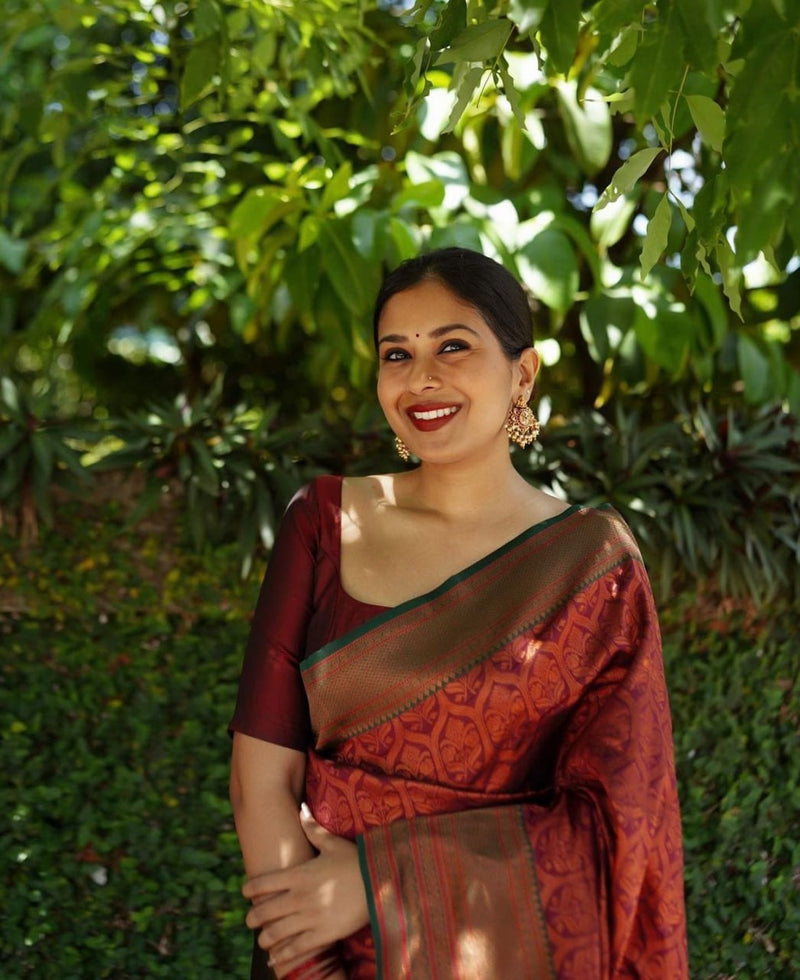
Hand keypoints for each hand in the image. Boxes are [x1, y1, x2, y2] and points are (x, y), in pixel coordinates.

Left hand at [243, 804, 368, 971]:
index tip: (245, 892)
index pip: (264, 883)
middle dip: (252, 917)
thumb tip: (302, 809)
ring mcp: (310, 918)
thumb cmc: (356, 861)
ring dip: (265, 938)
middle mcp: (300, 897)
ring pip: (276, 933)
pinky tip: (274, 959)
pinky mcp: (323, 935)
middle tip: (249, 920)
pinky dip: (282, 956)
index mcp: (300, 874)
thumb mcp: (333, 844)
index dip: (249, 889)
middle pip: (265, 911)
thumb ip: (313, 829)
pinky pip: (296, 949)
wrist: (381, 883)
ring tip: (262, 939)